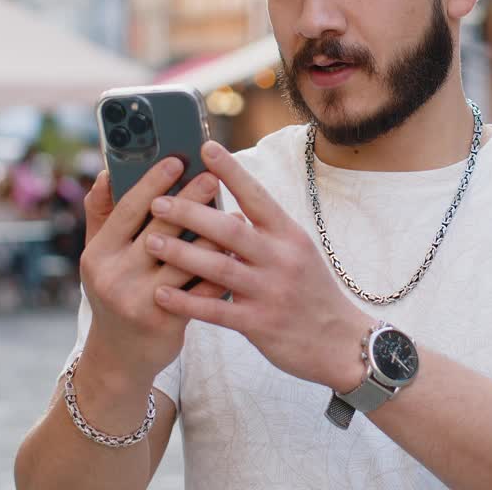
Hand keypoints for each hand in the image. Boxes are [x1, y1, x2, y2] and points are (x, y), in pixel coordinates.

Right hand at [77, 159, 228, 389]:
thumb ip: (103, 215)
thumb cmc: (115, 293)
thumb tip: (110, 171)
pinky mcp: (166, 322)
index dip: (153, 183)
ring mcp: (141, 301)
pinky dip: (222, 269)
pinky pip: (202, 289)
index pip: (128, 210)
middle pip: (160, 230)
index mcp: (99, 254)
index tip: (178, 160)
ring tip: (236, 213)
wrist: (119, 357)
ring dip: (213, 234)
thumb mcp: (100, 257)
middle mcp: (115, 277)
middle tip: (213, 177)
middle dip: (190, 201)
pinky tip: (240, 253)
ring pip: (187, 260)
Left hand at [143, 141, 374, 393]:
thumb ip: (265, 232)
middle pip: (230, 229)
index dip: (231, 171)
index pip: (257, 196)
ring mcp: (271, 292)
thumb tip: (229, 207)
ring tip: (150, 243)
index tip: (205, 148)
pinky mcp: (261, 324)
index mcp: (289, 235)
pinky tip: (160, 294)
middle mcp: (281, 258)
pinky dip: (187, 301)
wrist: (341, 342)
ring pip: (219, 268)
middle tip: (157, 202)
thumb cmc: (312, 291)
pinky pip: (217, 311)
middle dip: (191, 213)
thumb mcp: (298, 252)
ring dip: (182, 254)